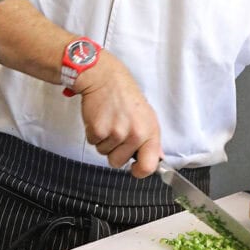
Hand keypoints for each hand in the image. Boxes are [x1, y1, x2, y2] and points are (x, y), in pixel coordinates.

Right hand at [76, 51, 161, 176]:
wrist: (105, 78)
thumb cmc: (125, 97)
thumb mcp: (147, 116)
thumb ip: (150, 139)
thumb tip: (156, 159)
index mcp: (150, 132)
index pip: (149, 166)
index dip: (139, 171)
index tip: (134, 168)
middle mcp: (135, 134)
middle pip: (118, 163)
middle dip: (114, 150)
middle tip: (116, 130)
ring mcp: (116, 132)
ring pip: (104, 153)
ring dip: (103, 140)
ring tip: (109, 121)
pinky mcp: (98, 130)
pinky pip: (92, 143)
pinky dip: (93, 133)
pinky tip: (99, 118)